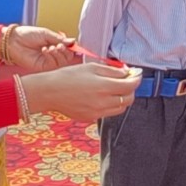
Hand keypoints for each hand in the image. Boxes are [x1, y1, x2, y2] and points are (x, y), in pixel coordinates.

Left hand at [5, 26, 78, 70]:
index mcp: (55, 45)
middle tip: (59, 46)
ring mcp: (48, 62)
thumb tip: (73, 41)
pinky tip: (45, 50)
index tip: (73, 44)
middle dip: (66, 52)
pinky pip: (53, 65)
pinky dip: (51, 57)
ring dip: (58, 54)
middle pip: (67, 58)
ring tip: (51, 47)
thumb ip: (59, 39)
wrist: (14, 40)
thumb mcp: (46, 34)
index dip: (72, 48)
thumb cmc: (28, 35)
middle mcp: (53, 54)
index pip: (68, 49)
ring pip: (62, 63)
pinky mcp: (42, 67)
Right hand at [20, 63, 141, 121]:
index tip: (136, 74)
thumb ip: (112, 71)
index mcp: (104, 87)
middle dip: (131, 89)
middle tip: (126, 80)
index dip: (136, 79)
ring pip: (120, 108)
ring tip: (114, 88)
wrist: (50, 92)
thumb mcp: (91, 67)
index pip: (130, 85)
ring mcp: (97, 112)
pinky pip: (108, 113)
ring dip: (122, 98)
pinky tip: (102, 96)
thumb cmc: (68, 76)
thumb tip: (126, 73)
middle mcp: (103, 102)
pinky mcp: (91, 118)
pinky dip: (111, 105)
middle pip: (128, 99)